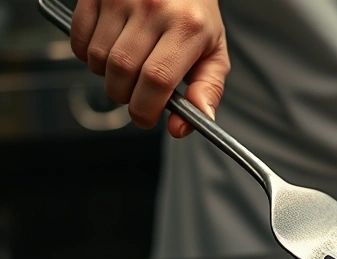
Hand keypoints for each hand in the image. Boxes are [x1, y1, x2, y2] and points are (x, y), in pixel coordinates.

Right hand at [70, 0, 229, 137]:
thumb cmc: (195, 16)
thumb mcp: (213, 52)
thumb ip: (207, 90)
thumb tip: (183, 126)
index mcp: (188, 27)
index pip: (157, 79)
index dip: (145, 108)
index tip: (145, 118)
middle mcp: (155, 9)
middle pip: (123, 71)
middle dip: (125, 96)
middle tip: (135, 94)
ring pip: (98, 58)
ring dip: (107, 76)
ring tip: (125, 69)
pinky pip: (79, 39)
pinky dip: (87, 55)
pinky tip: (108, 50)